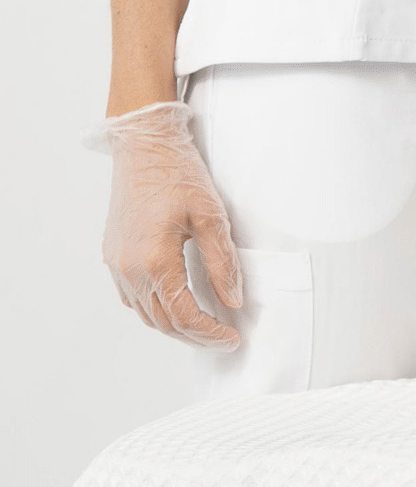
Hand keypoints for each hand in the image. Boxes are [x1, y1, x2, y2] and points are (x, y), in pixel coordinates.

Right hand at [89, 101, 243, 349]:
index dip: (210, 332)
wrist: (143, 147)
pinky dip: (155, 310)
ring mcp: (117, 265)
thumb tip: (232, 300)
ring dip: (174, 326)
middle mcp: (129, 270)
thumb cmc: (178, 174)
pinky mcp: (113, 256)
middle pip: (163, 322)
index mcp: (154, 261)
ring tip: (205, 327)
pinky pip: (132, 298)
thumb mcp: (211, 216)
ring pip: (145, 314)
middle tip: (223, 339)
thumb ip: (222, 262)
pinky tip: (176, 306)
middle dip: (195, 336)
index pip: (184, 315)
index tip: (232, 338)